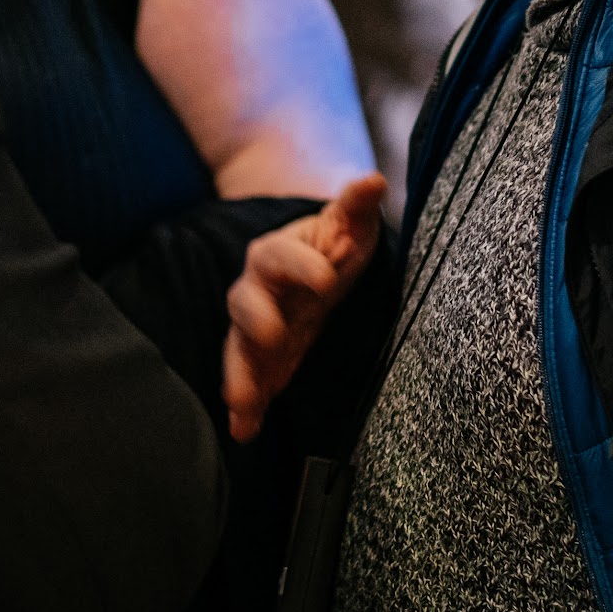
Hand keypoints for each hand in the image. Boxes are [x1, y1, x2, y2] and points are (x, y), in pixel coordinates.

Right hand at [222, 173, 387, 441]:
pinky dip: (245, 404)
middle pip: (245, 303)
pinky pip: (249, 378)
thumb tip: (373, 181)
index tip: (327, 279)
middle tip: (273, 338)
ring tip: (243, 404)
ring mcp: (256, 326)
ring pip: (239, 347)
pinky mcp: (263, 358)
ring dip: (240, 375)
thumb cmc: (335, 243)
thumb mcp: (350, 223)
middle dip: (256, 322)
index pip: (281, 255)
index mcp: (277, 252)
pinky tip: (244, 430)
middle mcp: (256, 288)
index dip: (301, 265)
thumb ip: (356, 204)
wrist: (316, 270)